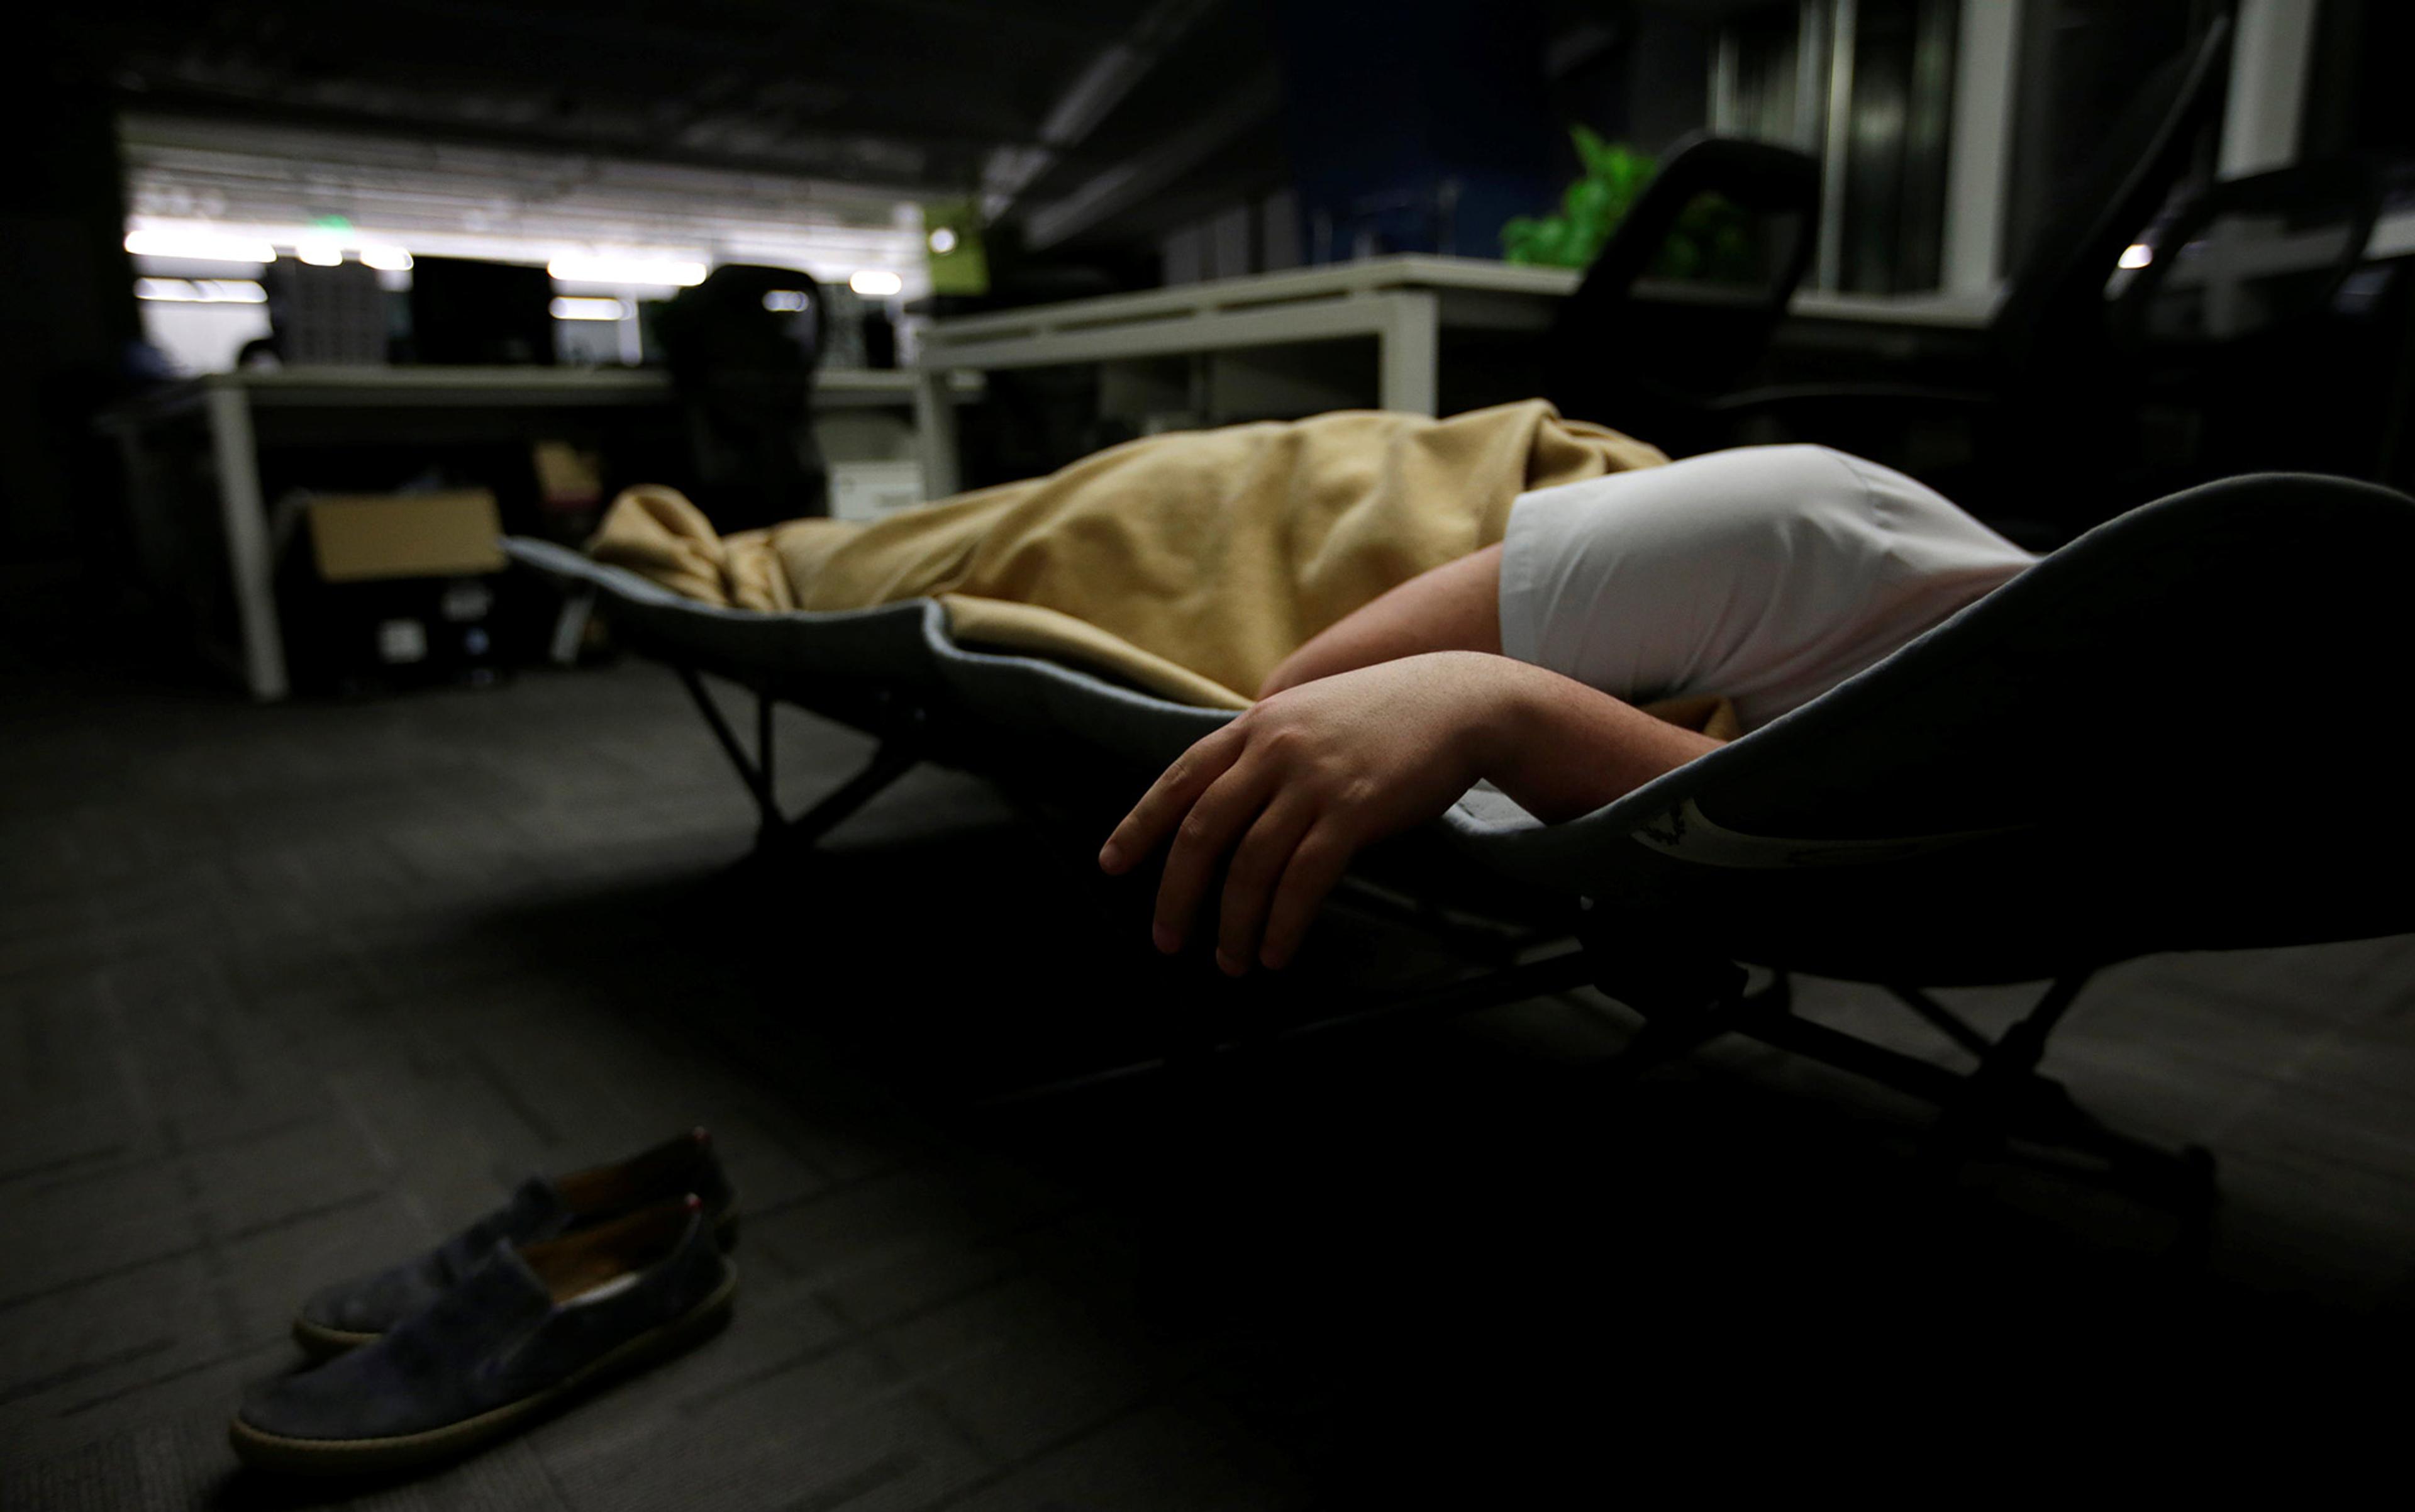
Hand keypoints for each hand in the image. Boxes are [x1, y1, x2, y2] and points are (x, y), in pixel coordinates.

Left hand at [1098, 652, 1510, 974]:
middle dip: (1176, 894)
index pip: (1179, 779)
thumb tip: (1224, 804)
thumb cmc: (1383, 717)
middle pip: (1202, 831)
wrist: (1459, 702)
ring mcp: (1313, 778)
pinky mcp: (1354, 811)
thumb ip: (1264, 751)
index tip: (1111, 865)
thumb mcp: (1309, 715)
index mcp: (1256, 725)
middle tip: (1166, 940)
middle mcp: (1274, 748)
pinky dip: (1281, 924)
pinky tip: (1274, 952)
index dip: (1140, 826)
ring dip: (1232, 925)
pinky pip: (1302, 880)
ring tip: (1230, 962)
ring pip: (1250, 865)